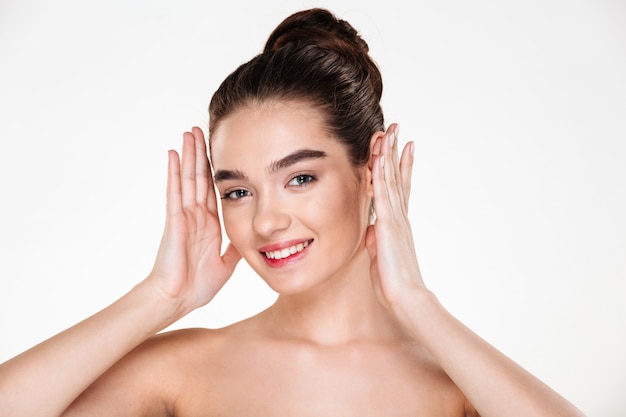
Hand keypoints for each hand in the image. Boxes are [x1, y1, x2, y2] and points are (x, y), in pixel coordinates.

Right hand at [147, 127, 240, 316]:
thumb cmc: (196, 287)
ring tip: (189, 132)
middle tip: (201, 129)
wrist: (177, 300)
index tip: (219, 150)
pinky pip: (174, 192)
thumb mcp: (225, 264)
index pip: (213, 190)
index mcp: (209, 225)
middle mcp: (196, 216)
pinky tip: (172, 154)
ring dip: (189, 155)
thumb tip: (248, 240)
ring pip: (187, 179)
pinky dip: (173, 172)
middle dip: (201, 154)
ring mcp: (184, 216)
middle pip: (200, 178)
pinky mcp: (174, 221)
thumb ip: (234, 250)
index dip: (216, 170)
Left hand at [366, 124, 424, 310]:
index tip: (402, 147)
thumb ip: (375, 241)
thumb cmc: (393, 283)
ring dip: (388, 155)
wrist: (407, 298)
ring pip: (391, 180)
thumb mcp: (379, 257)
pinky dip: (382, 174)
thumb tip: (369, 232)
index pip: (399, 189)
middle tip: (396, 129)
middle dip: (396, 152)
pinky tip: (380, 157)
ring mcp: (395, 219)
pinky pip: (384, 194)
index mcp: (397, 223)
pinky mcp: (389, 225)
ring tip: (390, 132)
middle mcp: (399, 216)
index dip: (400, 167)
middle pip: (397, 177)